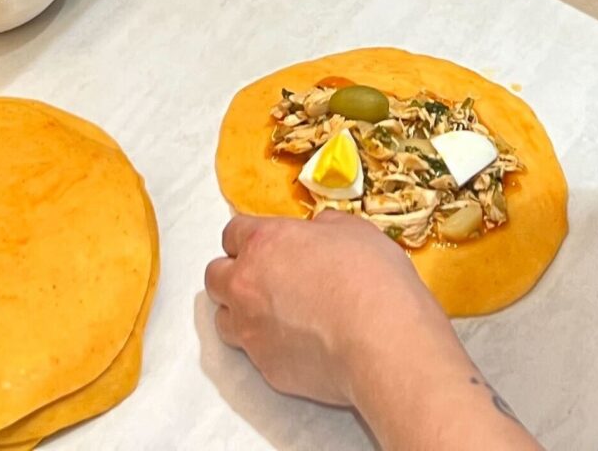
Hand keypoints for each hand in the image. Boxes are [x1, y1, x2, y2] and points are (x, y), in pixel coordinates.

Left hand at [205, 212, 444, 410]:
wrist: (382, 342)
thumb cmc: (372, 279)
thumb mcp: (353, 230)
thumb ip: (322, 228)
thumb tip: (316, 233)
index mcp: (264, 243)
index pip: (232, 233)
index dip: (249, 238)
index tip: (264, 245)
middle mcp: (246, 285)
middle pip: (216, 276)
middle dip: (234, 274)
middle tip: (264, 279)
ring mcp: (252, 331)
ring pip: (224, 319)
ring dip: (242, 313)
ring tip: (276, 315)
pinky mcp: (266, 368)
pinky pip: (254, 354)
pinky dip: (269, 346)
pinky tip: (299, 345)